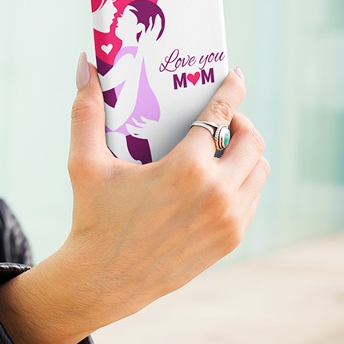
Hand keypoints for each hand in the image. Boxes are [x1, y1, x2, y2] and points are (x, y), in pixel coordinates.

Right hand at [0, 54, 268, 343]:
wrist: (104, 280)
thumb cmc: (93, 218)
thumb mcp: (85, 163)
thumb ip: (86, 111)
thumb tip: (85, 63)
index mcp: (186, 169)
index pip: (220, 115)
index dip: (231, 90)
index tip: (236, 75)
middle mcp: (217, 193)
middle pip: (252, 141)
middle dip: (240, 123)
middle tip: (221, 120)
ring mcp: (228, 220)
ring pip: (259, 172)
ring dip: (246, 154)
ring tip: (220, 150)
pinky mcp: (230, 240)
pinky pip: (251, 199)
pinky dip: (242, 183)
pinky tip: (217, 181)